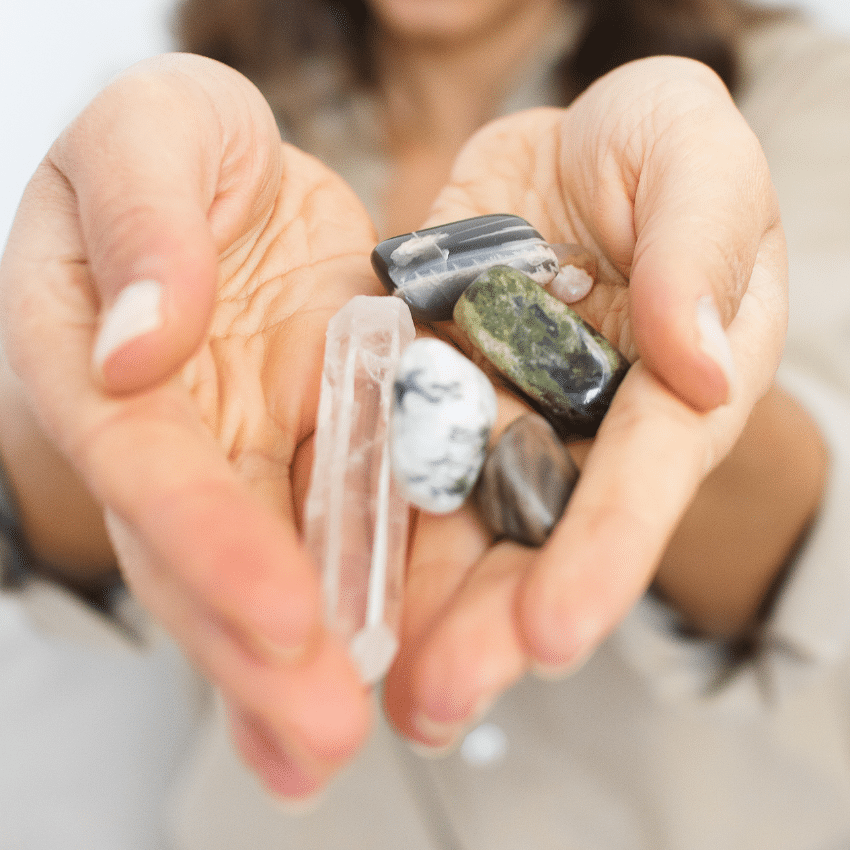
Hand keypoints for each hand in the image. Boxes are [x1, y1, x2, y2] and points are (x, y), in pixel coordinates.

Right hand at [0, 54, 381, 795]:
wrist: (241, 172)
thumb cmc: (181, 143)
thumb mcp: (157, 131)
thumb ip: (141, 222)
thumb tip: (138, 346)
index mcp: (99, 348)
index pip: (146, 457)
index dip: (203, 535)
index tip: (277, 611)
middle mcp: (169, 421)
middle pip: (201, 546)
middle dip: (256, 645)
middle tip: (320, 734)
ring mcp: (244, 443)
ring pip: (266, 561)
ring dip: (299, 661)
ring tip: (334, 744)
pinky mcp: (317, 442)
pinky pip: (339, 524)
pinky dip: (359, 598)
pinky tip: (381, 673)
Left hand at [382, 57, 788, 746]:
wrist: (565, 151)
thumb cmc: (656, 146)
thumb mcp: (693, 158)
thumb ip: (700, 246)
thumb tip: (700, 361)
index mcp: (673, 382)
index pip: (642, 473)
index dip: (604, 550)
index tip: (554, 631)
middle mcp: (585, 422)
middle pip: (542, 526)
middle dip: (492, 615)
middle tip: (435, 702)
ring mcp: (504, 411)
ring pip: (462, 510)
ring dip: (419, 593)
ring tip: (376, 679)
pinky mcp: (433, 386)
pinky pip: (396, 448)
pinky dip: (367, 507)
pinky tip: (328, 571)